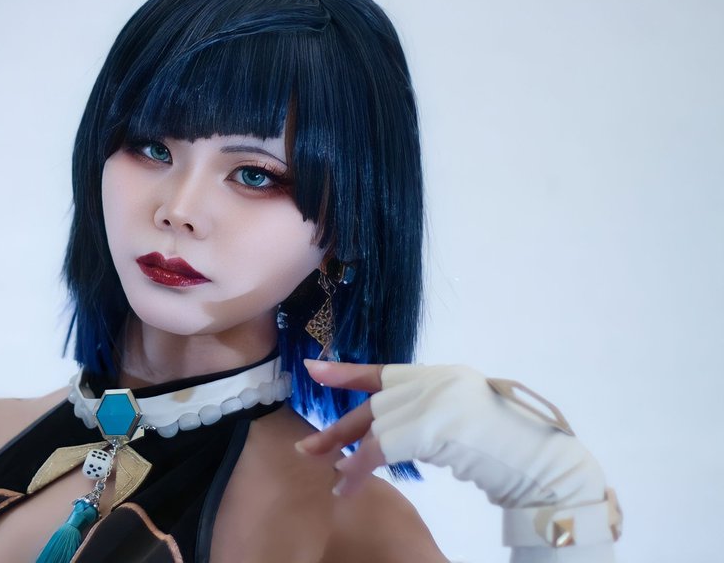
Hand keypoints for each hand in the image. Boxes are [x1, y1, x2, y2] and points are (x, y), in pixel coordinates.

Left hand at [295, 360, 605, 508]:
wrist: (548, 466)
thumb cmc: (512, 452)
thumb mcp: (464, 421)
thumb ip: (427, 416)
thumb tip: (387, 433)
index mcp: (443, 376)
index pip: (384, 371)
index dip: (346, 373)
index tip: (312, 370)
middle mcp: (435, 381)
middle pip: (373, 404)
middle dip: (339, 430)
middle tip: (307, 449)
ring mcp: (434, 399)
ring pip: (374, 428)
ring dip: (350, 458)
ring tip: (335, 480)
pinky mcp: (431, 425)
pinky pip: (382, 448)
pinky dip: (361, 468)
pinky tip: (348, 483)